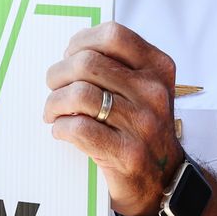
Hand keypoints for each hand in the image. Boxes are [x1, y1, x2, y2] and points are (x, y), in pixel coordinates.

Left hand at [44, 22, 183, 215]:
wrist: (163, 179)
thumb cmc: (140, 128)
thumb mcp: (142, 89)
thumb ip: (116, 66)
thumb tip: (71, 51)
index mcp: (157, 68)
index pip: (113, 35)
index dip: (80, 42)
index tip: (68, 57)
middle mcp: (153, 92)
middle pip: (87, 63)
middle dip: (58, 75)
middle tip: (54, 89)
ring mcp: (142, 123)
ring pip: (79, 95)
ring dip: (54, 103)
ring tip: (54, 113)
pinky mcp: (127, 153)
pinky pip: (78, 129)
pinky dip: (61, 128)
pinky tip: (62, 131)